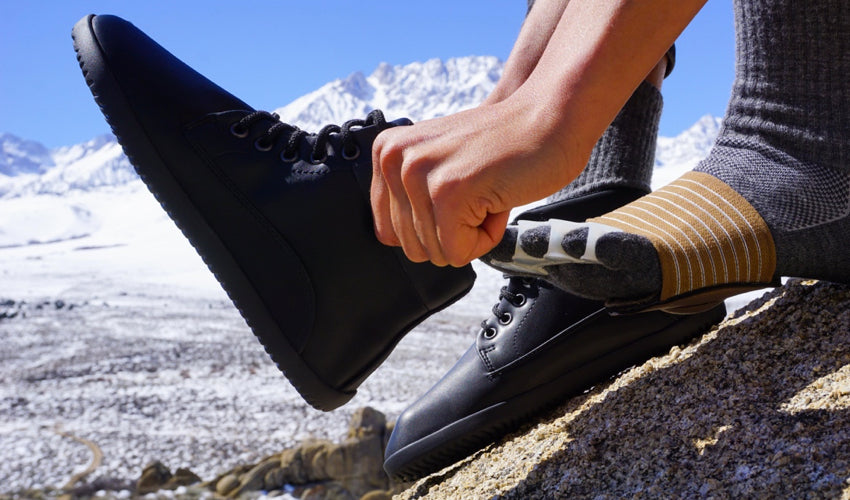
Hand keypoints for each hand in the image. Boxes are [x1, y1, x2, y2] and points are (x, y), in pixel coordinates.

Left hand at [370, 98, 586, 266]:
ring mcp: (419, 174)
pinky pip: (458, 251)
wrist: (551, 118)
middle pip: (413, 247)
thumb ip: (410, 196)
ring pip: (437, 252)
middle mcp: (393, 159)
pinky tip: (498, 199)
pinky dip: (488, 237)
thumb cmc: (504, 148)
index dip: (434, 228)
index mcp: (385, 153)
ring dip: (474, 232)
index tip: (460, 192)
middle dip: (455, 232)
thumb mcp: (439, 165)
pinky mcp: (448, 191)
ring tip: (489, 191)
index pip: (389, 233)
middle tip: (479, 191)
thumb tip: (394, 241)